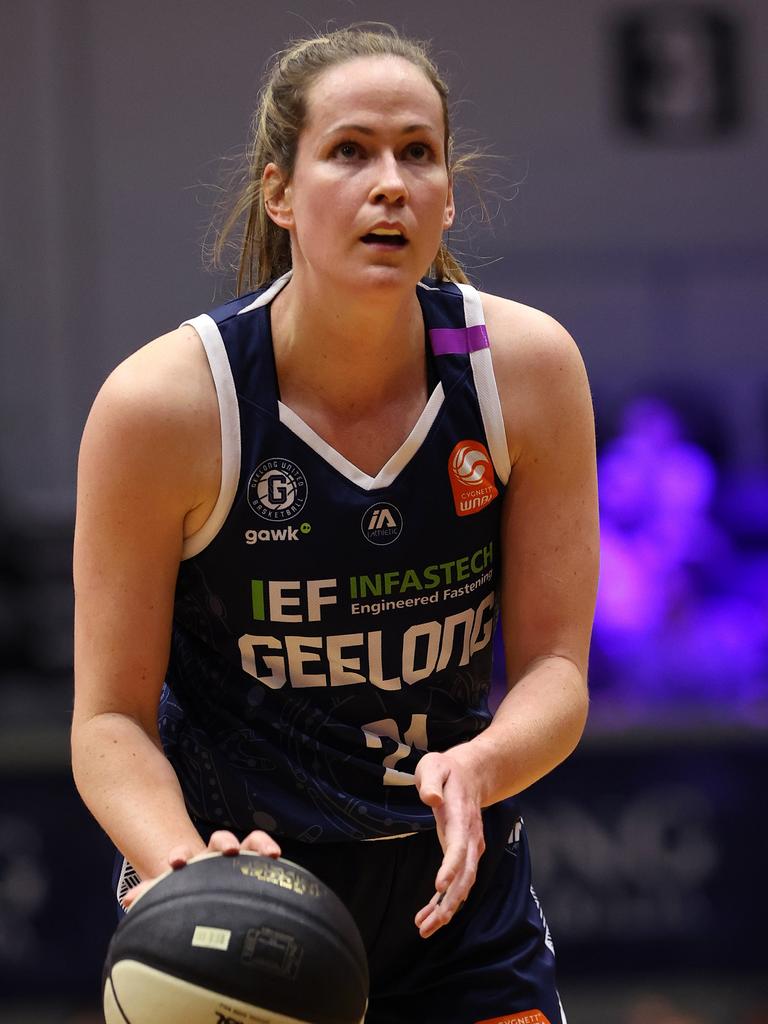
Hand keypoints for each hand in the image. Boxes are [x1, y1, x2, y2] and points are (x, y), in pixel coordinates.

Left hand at [121, 829, 280, 909]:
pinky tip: (278, 858)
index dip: (182, 855)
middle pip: (220, 840)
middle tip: (227, 849)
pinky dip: (271, 851)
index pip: (186, 853)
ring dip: (258, 844)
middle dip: (224, 842)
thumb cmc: (187, 894)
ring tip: (270, 852)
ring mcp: (239, 859)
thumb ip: (150, 893)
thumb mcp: (168, 893)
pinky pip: (266, 853)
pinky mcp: (256, 866)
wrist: (206, 897)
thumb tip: (129, 899)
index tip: (177, 861)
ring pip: (250, 843)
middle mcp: (216, 856)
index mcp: (192, 863)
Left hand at [413, 750, 484, 937]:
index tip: (439, 886)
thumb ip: (430, 781)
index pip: (459, 846)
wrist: (474, 773)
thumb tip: (431, 798)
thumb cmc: (448, 770)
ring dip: (446, 909)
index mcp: (460, 817)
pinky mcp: (466, 855)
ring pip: (463, 886)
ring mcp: (471, 848)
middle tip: (427, 925)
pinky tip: (429, 915)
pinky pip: (459, 883)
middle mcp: (471, 838)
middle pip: (464, 876)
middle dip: (448, 903)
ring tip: (424, 928)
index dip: (451, 867)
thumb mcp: (434, 766)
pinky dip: (446, 901)